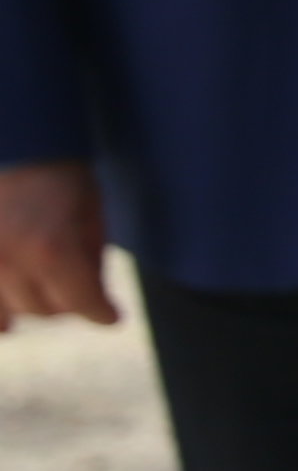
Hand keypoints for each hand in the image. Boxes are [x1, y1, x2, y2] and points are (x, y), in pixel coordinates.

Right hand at [0, 162, 114, 331]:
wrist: (20, 149)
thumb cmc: (63, 177)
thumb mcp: (92, 216)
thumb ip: (91, 262)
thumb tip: (95, 300)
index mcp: (54, 251)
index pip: (83, 304)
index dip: (103, 313)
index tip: (112, 316)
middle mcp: (13, 261)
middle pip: (47, 311)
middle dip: (70, 302)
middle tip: (81, 287)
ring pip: (14, 310)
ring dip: (35, 302)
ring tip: (48, 285)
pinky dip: (0, 315)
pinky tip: (8, 322)